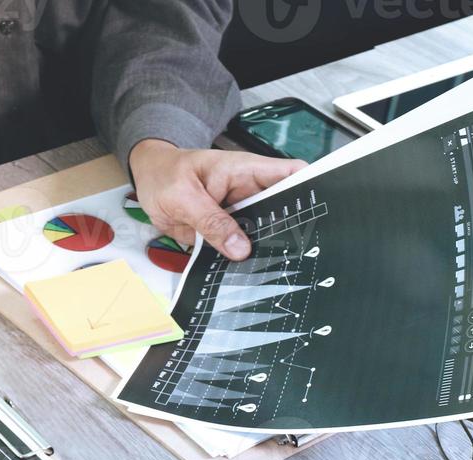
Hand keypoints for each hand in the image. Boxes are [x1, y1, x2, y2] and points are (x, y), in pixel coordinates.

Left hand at [128, 139, 304, 260]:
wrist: (148, 183)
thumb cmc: (166, 175)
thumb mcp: (184, 197)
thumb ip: (211, 222)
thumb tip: (241, 249)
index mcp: (246, 171)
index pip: (291, 174)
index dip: (312, 188)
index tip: (324, 211)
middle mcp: (250, 193)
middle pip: (284, 210)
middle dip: (294, 230)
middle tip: (300, 254)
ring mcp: (241, 215)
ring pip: (265, 234)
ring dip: (269, 251)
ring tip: (279, 270)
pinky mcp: (228, 233)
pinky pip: (243, 248)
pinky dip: (246, 261)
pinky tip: (251, 275)